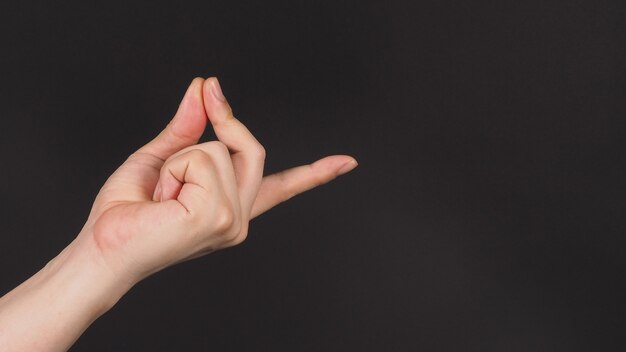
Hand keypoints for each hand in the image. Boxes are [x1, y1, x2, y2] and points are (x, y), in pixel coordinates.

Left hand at [76, 77, 357, 285]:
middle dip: (224, 121)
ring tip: (162, 193)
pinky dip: (174, 170)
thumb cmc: (126, 213)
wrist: (103, 247)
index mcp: (231, 207)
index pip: (281, 187)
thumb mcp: (161, 159)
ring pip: (220, 150)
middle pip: (251, 148)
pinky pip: (203, 159)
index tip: (348, 162)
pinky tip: (164, 200)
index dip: (315, 173)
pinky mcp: (219, 219)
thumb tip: (203, 89)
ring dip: (180, 161)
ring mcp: (233, 221)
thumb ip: (188, 127)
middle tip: (207, 98)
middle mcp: (239, 217)